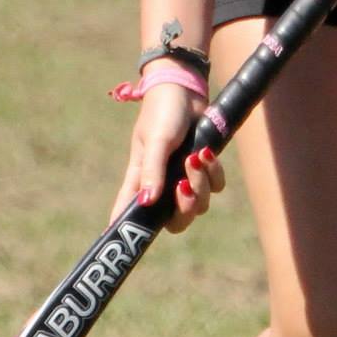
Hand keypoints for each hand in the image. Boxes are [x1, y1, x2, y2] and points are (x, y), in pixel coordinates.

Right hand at [110, 80, 227, 234]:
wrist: (186, 89)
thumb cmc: (162, 112)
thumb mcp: (156, 141)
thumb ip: (153, 171)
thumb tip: (146, 203)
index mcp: (140, 181)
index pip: (128, 214)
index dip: (126, 234)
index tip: (122, 247)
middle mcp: (160, 185)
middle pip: (174, 221)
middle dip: (185, 209)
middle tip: (185, 187)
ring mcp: (182, 178)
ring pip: (198, 205)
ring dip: (201, 184)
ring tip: (196, 157)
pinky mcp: (202, 169)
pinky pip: (214, 186)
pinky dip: (214, 173)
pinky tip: (206, 152)